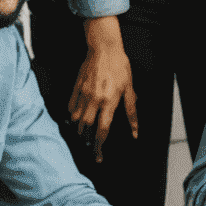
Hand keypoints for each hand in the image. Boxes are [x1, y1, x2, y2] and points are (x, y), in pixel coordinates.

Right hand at [68, 17, 135, 159]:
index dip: (100, 146)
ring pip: (77, 119)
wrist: (104, 48)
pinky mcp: (76, 88)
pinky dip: (72, 116)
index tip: (98, 157)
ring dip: (79, 130)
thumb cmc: (119, 67)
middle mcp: (95, 100)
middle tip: (90, 147)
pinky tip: (75, 119)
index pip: (103, 130)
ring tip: (82, 136)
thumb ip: (131, 112)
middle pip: (87, 128)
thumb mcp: (129, 88)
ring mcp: (83, 94)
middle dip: (87, 140)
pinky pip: (71, 107)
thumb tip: (135, 132)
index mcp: (110, 102)